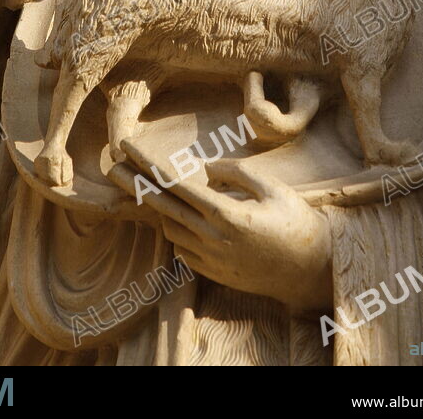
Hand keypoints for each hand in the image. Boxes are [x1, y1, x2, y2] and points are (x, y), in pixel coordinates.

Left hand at [109, 141, 332, 314]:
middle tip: (110, 166)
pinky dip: (177, 231)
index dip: (148, 165)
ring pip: (171, 229)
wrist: (312, 270)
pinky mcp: (215, 274)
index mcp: (226, 214)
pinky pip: (183, 250)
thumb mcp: (272, 188)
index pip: (175, 185)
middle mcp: (212, 239)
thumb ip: (235, 174)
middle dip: (134, 184)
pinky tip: (179, 218)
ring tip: (145, 186)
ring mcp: (212, 260)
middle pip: (162, 207)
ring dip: (158, 207)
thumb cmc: (297, 223)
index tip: (127, 148)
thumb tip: (205, 169)